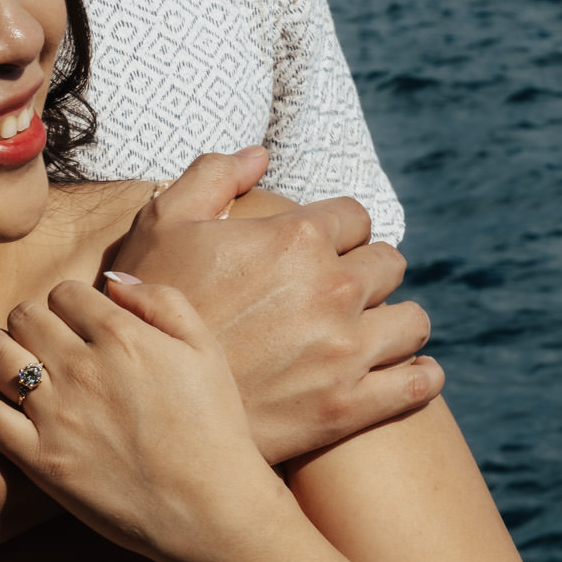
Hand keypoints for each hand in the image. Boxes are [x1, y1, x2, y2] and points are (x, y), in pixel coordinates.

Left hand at [0, 278, 269, 561]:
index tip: (75, 322)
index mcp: (121, 337)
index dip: (68, 304)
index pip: (64, 293)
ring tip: (3, 353)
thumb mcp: (205, 349)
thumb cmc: (215, 430)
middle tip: (40, 340)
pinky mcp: (37, 459)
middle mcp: (81, 368)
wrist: (212, 512)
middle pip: (24, 316)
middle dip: (29, 320)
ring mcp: (54, 415)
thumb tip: (111, 281)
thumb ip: (161, 301)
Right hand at [110, 153, 441, 462]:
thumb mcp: (164, 223)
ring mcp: (346, 350)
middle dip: (368, 272)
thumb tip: (260, 155)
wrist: (142, 402)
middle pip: (389, 263)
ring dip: (395, 320)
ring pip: (413, 320)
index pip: (356, 216)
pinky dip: (420, 376)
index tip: (324, 249)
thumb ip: (214, 175)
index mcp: (297, 237)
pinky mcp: (349, 406)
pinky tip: (405, 373)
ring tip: (372, 332)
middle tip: (341, 292)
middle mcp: (333, 288)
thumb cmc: (147, 305)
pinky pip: (419, 383)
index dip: (340, 229)